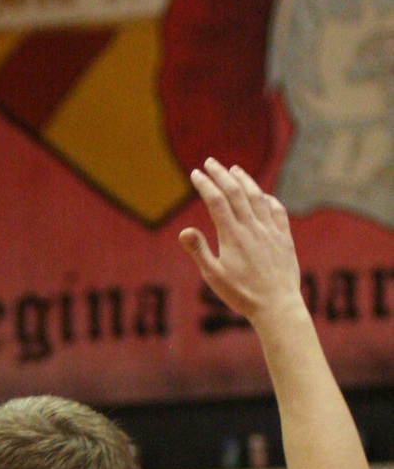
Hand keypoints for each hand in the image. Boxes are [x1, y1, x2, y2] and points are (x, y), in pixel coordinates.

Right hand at [179, 159, 302, 327]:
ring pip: (257, 196)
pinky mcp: (284, 237)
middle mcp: (252, 227)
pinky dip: (267, 198)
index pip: (216, 201)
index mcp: (232, 235)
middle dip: (221, 174)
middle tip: (210, 162)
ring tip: (235, 170)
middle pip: (235, 192)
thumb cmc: (242, 294)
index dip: (205, 184)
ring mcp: (270, 230)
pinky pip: (276, 210)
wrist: (277, 305)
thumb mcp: (215, 277)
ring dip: (244, 180)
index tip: (196, 173)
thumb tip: (183, 231)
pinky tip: (262, 196)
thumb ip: (199, 251)